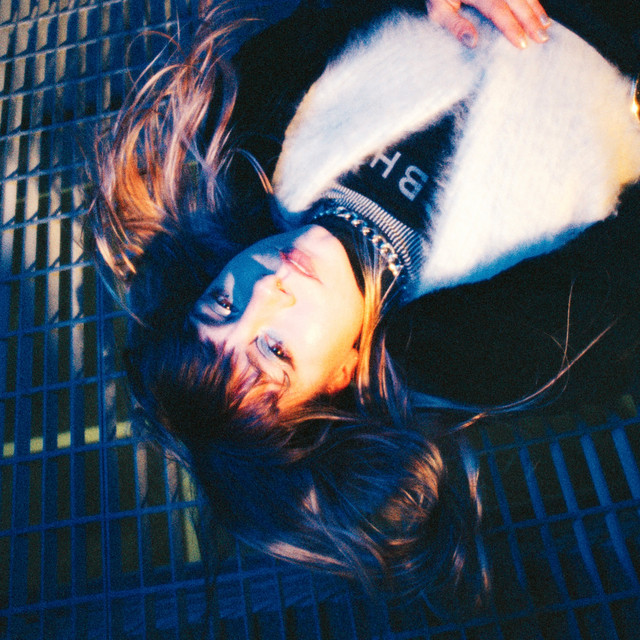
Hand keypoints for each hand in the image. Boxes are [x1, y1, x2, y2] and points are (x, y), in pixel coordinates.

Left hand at [426, 0, 550, 48]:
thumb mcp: (438, 11)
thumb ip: (454, 25)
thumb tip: (472, 42)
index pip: (497, 8)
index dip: (511, 26)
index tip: (522, 43)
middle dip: (531, 18)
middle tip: (542, 37)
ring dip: (535, 7)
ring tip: (545, 25)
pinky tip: (537, 9)